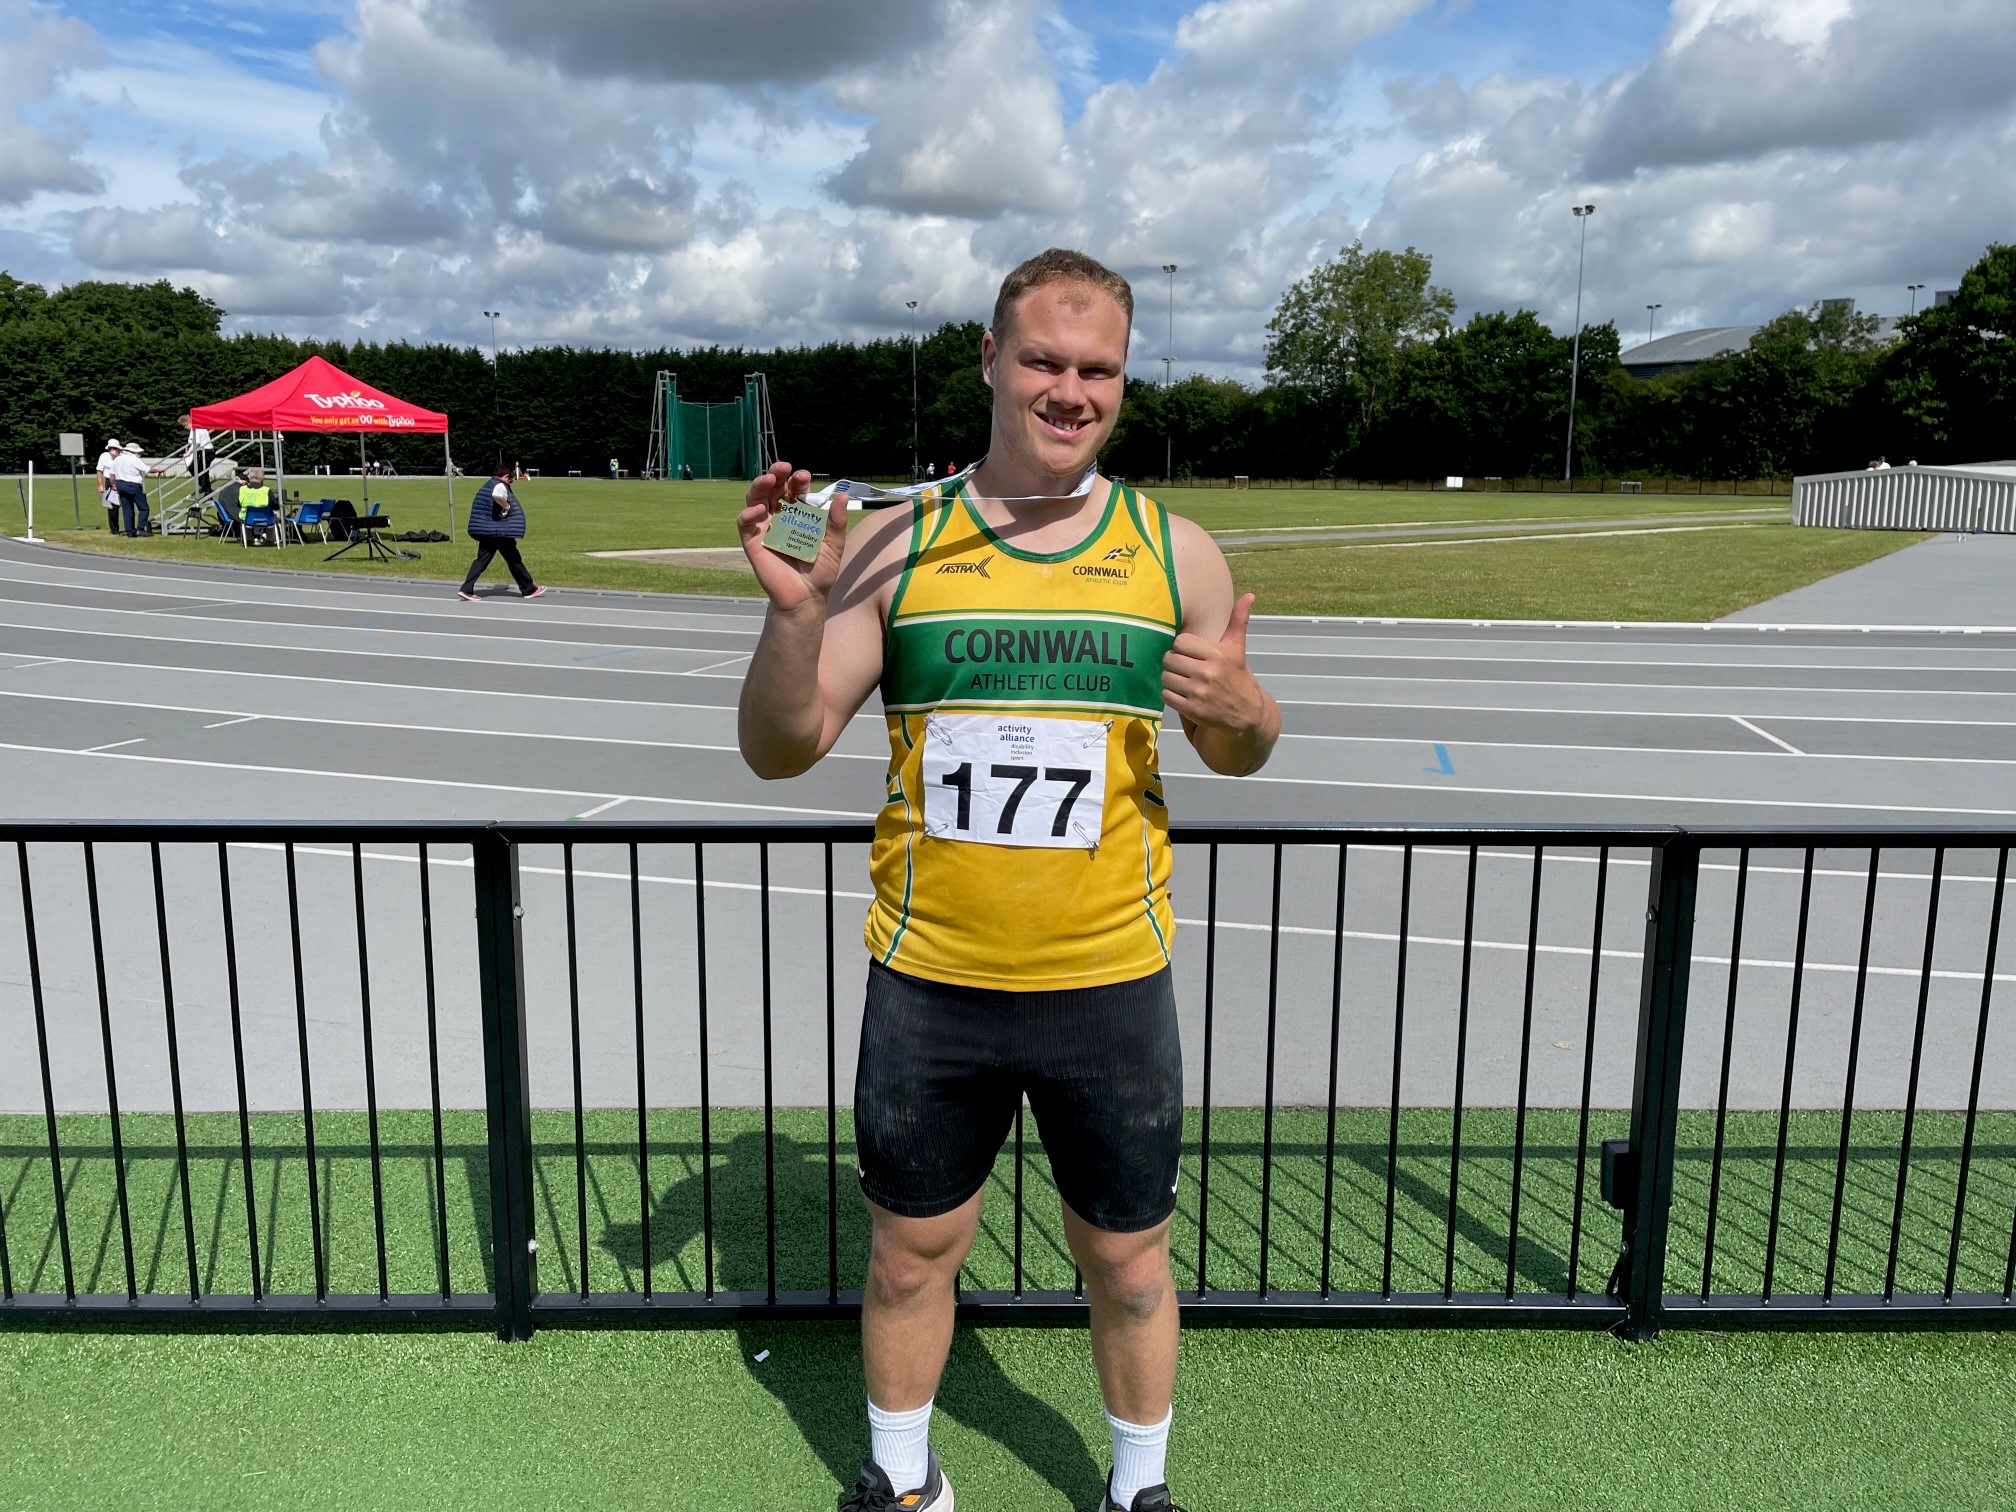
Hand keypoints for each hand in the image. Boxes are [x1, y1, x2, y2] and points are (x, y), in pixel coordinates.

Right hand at [737, 461, 849, 612]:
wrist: (806, 597)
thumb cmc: (820, 571)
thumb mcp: (834, 545)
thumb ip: (837, 522)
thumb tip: (843, 496)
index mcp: (798, 514)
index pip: (794, 490)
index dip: (797, 481)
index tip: (804, 476)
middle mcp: (779, 517)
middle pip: (773, 489)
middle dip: (776, 474)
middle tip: (783, 468)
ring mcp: (764, 528)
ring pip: (755, 499)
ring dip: (759, 486)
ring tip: (768, 479)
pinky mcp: (752, 541)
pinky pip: (745, 523)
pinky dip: (749, 513)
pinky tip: (760, 510)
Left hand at [1162, 593, 1264, 733]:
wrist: (1245, 712)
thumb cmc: (1236, 675)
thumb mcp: (1237, 647)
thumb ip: (1238, 620)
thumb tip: (1249, 595)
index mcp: (1216, 654)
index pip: (1180, 641)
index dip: (1182, 647)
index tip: (1190, 653)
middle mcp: (1207, 672)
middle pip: (1169, 658)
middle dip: (1174, 662)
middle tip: (1184, 667)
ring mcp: (1198, 692)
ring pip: (1165, 676)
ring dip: (1170, 678)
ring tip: (1182, 679)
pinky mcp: (1191, 709)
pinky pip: (1165, 695)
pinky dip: (1170, 694)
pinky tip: (1182, 693)